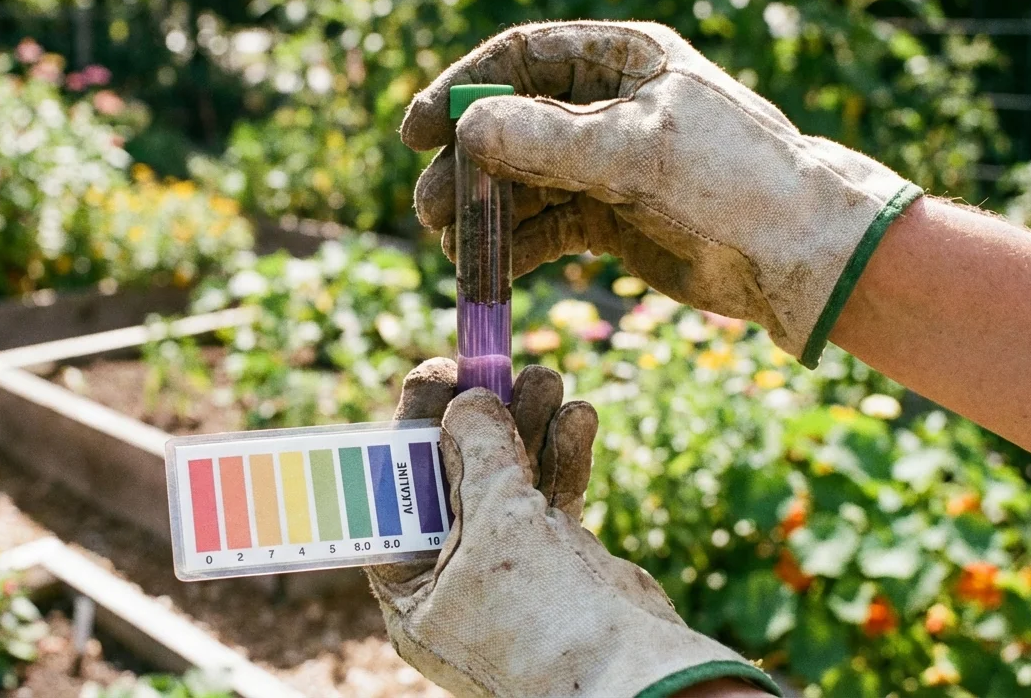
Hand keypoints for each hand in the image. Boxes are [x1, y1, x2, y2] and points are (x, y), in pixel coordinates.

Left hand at [367, 358, 778, 697]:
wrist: (633, 676)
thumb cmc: (543, 614)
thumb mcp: (495, 521)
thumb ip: (479, 452)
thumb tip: (467, 402)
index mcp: (411, 591)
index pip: (396, 492)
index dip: (414, 428)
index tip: (437, 374)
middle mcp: (452, 583)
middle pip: (456, 479)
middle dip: (483, 418)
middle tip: (497, 363)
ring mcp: (509, 574)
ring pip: (510, 482)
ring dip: (529, 427)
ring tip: (549, 378)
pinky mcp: (559, 565)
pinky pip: (550, 500)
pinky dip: (564, 458)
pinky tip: (578, 416)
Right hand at [402, 21, 921, 366]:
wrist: (801, 258)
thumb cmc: (735, 182)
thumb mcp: (637, 153)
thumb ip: (547, 140)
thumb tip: (465, 128)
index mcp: (623, 59)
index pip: (521, 58)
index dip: (462, 90)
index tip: (417, 133)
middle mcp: (609, 105)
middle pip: (511, 125)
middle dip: (467, 167)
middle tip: (432, 209)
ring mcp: (608, 164)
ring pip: (524, 181)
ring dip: (485, 213)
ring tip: (452, 248)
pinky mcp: (610, 218)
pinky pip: (546, 226)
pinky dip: (515, 247)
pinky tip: (491, 269)